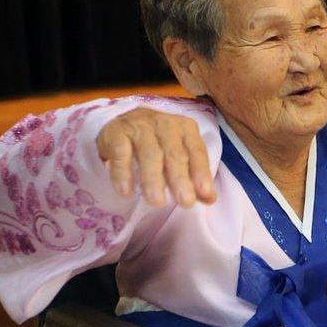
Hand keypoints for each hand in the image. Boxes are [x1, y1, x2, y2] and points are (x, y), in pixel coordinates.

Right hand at [97, 108, 215, 207]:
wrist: (124, 123)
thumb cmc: (159, 143)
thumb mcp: (179, 156)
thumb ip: (194, 177)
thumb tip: (210, 198)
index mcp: (186, 128)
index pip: (196, 151)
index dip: (201, 173)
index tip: (205, 194)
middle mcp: (165, 124)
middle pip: (175, 154)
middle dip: (181, 179)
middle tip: (185, 203)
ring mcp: (140, 127)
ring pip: (150, 154)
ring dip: (154, 179)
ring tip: (157, 202)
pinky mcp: (116, 133)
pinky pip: (121, 154)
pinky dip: (123, 173)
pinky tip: (126, 192)